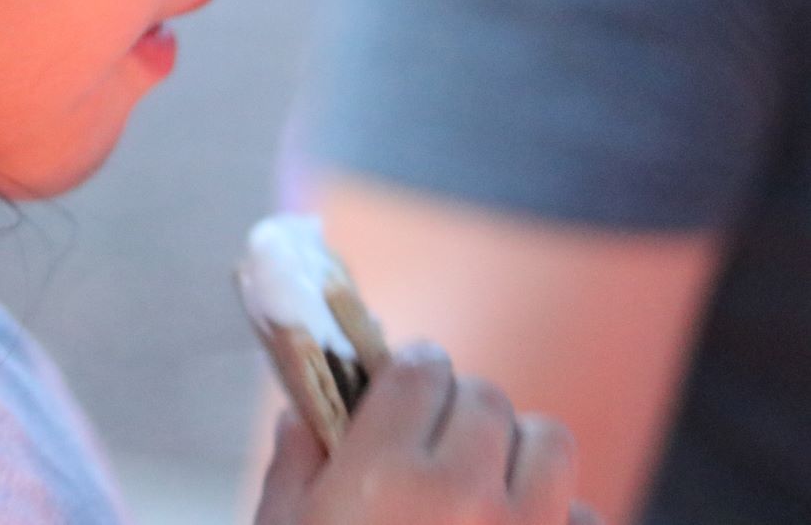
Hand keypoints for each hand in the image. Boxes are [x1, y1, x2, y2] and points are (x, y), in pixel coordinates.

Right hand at [253, 344, 602, 524]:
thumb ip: (296, 467)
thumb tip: (305, 414)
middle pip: (486, 398)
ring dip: (518, 453)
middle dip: (459, 409)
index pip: (420, 369)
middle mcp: (464, 494)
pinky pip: (582, 518)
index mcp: (383, 475)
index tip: (403, 380)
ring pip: (550, 443)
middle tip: (435, 438)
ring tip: (486, 484)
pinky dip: (554, 522)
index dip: (409, 371)